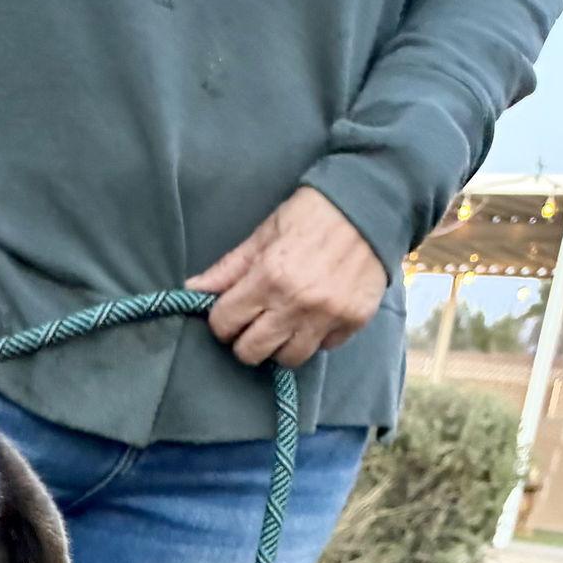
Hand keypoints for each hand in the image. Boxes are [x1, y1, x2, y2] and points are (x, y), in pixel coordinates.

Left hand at [187, 187, 386, 370]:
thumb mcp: (264, 234)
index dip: (222, 321)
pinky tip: (316, 315)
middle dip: (246, 340)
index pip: (225, 324)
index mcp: (268, 277)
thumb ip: (229, 268)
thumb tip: (191, 290)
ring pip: (288, 359)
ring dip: (280, 345)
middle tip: (255, 323)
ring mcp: (328, 316)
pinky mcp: (354, 321)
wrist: (371, 203)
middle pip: (251, 352)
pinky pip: (324, 347)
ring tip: (284, 323)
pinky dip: (316, 337)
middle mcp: (297, 303)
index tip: (230, 313)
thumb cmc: (312, 214)